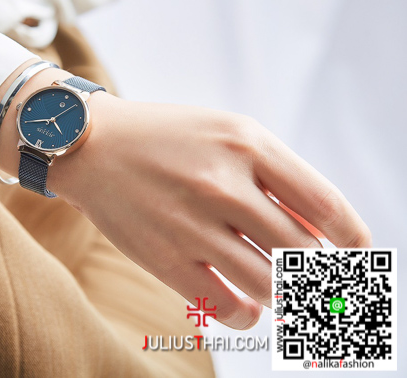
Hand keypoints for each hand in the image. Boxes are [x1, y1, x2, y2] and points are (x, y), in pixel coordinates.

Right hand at [49, 94, 370, 329]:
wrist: (91, 145)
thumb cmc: (167, 138)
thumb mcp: (226, 132)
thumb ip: (277, 174)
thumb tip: (323, 235)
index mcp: (246, 144)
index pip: (325, 205)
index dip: (352, 237)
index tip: (355, 251)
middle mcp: (222, 184)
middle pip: (301, 252)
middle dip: (318, 273)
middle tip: (315, 278)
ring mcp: (190, 224)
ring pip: (269, 284)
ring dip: (285, 296)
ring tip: (280, 290)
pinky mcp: (163, 258)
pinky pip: (228, 306)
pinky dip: (247, 312)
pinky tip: (246, 302)